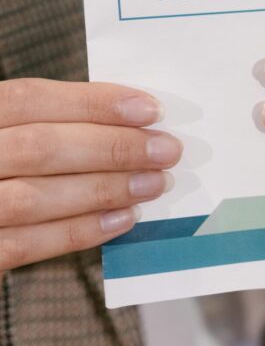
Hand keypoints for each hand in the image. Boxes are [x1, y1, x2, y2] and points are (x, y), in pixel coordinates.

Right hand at [0, 79, 180, 271]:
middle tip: (167, 150)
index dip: (94, 103)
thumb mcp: (13, 127)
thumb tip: (134, 121)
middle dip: (113, 148)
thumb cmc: (4, 157)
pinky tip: (124, 218)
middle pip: (40, 148)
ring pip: (33, 198)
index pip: (31, 99)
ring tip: (155, 183)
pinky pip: (23, 246)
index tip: (152, 110)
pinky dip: (79, 231)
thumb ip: (55, 120)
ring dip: (105, 189)